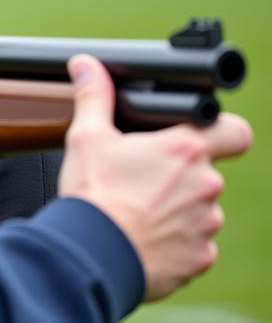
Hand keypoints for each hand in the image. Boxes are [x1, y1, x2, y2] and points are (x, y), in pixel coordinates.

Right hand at [59, 54, 251, 300]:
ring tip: (138, 213)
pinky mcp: (199, 258)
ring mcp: (206, 224)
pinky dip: (174, 244)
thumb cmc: (93, 195)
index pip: (235, 131)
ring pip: (200, 212)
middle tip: (142, 181)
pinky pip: (194, 246)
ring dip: (178, 211)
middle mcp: (206, 185)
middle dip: (180, 178)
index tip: (196, 138)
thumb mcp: (87, 138)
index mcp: (184, 150)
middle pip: (206, 174)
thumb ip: (94, 97)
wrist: (91, 255)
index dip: (221, 132)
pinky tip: (142, 240)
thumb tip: (87, 64)